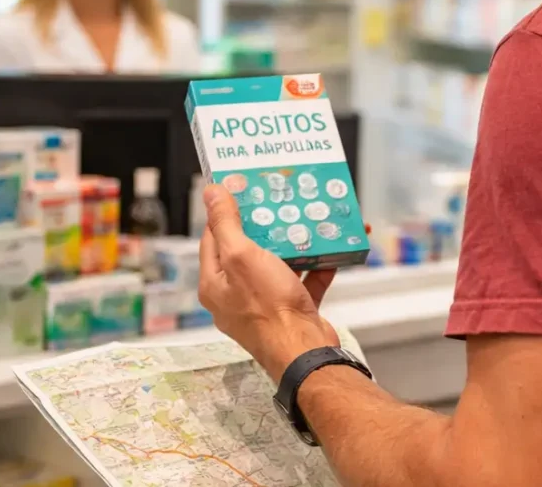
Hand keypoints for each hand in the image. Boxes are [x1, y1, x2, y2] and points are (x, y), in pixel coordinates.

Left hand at [198, 184, 339, 379]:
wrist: (306, 351)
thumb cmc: (269, 308)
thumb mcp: (242, 256)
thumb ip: (226, 224)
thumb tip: (211, 193)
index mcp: (215, 283)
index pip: (213, 238)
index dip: (225, 212)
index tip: (240, 190)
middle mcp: (236, 295)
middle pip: (247, 250)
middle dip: (265, 226)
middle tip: (278, 202)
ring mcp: (265, 304)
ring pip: (277, 265)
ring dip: (294, 245)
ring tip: (306, 222)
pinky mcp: (292, 311)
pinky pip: (303, 282)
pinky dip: (316, 267)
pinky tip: (330, 251)